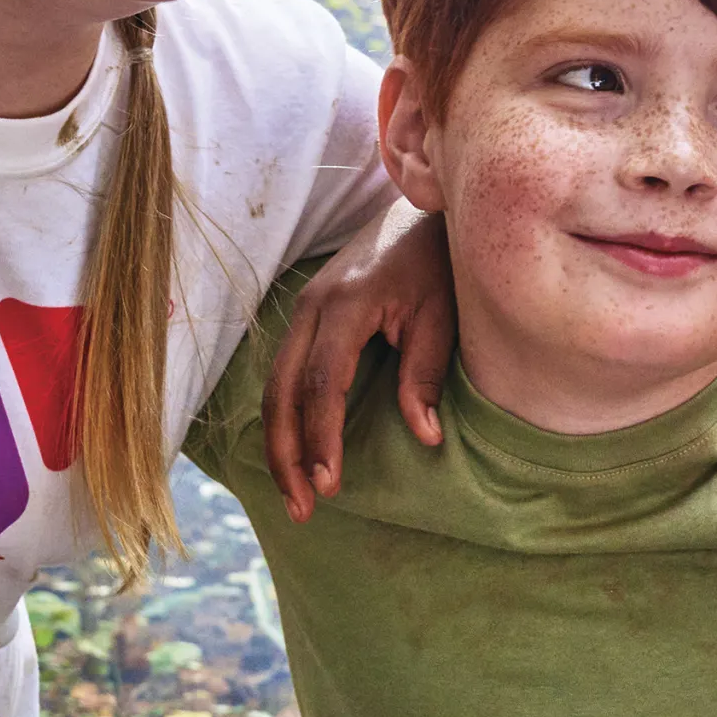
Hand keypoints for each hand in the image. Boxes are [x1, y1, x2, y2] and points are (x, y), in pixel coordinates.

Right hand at [262, 200, 455, 520]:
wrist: (419, 209)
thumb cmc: (437, 262)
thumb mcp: (441, 315)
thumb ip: (426, 372)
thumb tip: (425, 436)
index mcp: (346, 304)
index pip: (322, 383)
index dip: (321, 437)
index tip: (328, 485)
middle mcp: (312, 306)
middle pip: (282, 390)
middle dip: (287, 453)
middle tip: (302, 508)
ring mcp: (302, 308)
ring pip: (274, 385)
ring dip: (280, 442)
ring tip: (296, 495)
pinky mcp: (305, 316)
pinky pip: (284, 374)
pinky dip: (284, 417)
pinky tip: (295, 453)